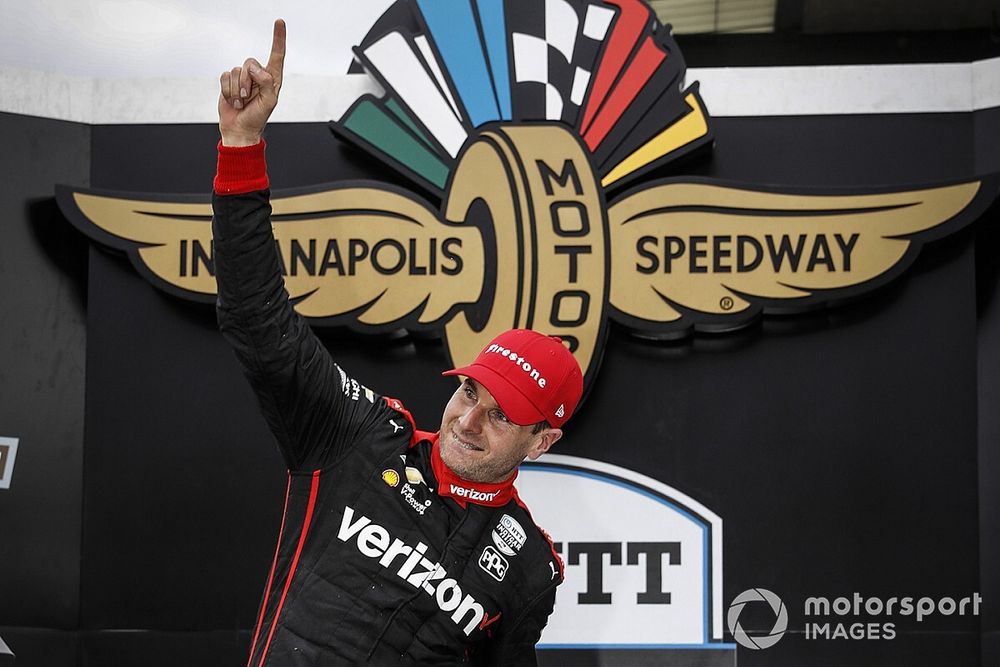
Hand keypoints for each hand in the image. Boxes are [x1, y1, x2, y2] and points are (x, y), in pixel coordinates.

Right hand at [218, 19, 285, 146]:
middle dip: (246, 81)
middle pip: (249, 62)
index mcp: (272, 79)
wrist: (239, 129)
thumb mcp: (269, 102)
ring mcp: (243, 78)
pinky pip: (224, 76)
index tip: (279, 22)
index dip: (278, 38)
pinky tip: (233, 100)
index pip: (277, 55)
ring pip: (236, 70)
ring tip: (242, 102)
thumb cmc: (257, 118)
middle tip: (248, 97)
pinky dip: (228, 90)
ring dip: (237, 90)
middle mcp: (258, 75)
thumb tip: (258, 69)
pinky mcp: (229, 81)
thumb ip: (267, 83)